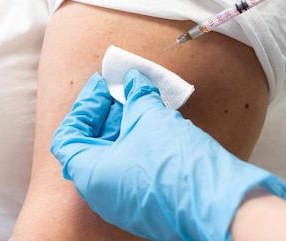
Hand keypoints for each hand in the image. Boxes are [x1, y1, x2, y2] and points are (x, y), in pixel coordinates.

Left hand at [51, 70, 285, 240]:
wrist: (217, 204)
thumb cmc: (175, 165)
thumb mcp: (151, 119)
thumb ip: (137, 96)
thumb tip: (133, 81)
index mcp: (91, 174)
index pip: (68, 136)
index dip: (84, 106)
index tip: (102, 86)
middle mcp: (101, 193)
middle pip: (91, 145)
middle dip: (107, 113)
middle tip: (123, 88)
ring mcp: (124, 201)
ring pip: (114, 156)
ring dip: (125, 125)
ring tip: (143, 101)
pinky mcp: (146, 202)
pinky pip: (132, 168)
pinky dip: (138, 142)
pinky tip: (156, 122)